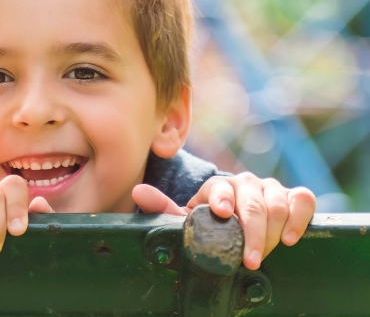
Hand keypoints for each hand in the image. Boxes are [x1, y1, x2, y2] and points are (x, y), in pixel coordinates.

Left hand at [133, 173, 314, 269]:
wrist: (233, 217)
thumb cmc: (209, 221)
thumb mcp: (186, 218)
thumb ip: (163, 208)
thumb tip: (138, 192)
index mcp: (218, 187)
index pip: (221, 190)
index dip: (222, 200)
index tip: (223, 214)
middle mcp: (245, 183)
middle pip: (254, 205)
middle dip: (252, 234)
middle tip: (250, 259)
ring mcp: (270, 188)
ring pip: (278, 204)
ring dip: (274, 232)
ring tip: (266, 253)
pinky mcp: (292, 195)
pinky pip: (302, 199)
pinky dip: (299, 216)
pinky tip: (291, 237)